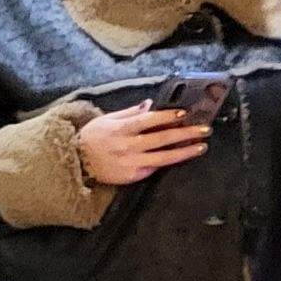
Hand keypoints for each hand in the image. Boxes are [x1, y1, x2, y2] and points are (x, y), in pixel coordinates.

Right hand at [77, 104, 210, 187]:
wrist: (75, 162)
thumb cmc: (91, 137)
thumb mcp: (106, 120)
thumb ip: (129, 112)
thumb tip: (150, 104)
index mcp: (120, 129)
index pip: (148, 120)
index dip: (167, 116)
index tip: (185, 113)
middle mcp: (128, 146)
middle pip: (162, 138)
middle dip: (185, 133)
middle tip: (205, 129)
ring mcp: (131, 162)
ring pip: (164, 157)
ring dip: (185, 151)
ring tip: (201, 146)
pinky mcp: (132, 175)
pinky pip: (154, 167)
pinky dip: (168, 161)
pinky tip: (181, 156)